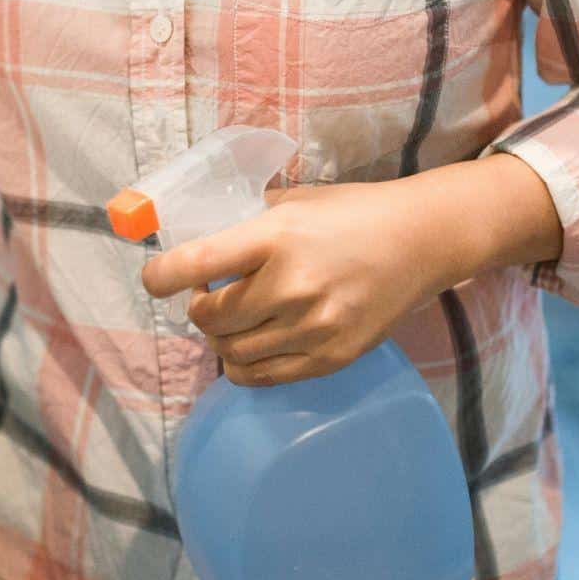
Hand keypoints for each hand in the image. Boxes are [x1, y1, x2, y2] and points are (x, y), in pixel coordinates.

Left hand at [139, 155, 562, 386]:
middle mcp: (291, 285)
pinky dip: (243, 366)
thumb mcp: (296, 202)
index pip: (194, 264)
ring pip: (231, 352)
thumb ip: (248, 223)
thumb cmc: (355, 212)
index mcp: (275, 237)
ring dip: (220, 338)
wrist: (423, 240)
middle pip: (209, 318)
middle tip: (210, 295)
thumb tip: (197, 240)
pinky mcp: (331, 356)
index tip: (155, 279)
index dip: (160, 276)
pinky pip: (262, 377)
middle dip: (198, 308)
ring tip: (233, 319)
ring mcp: (313, 327)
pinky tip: (249, 346)